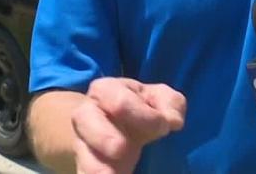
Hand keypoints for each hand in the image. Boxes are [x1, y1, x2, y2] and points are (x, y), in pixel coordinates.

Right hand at [70, 77, 186, 173]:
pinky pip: (84, 170)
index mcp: (105, 90)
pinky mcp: (85, 163)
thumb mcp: (159, 98)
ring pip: (82, 151)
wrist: (118, 125)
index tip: (163, 128)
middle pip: (86, 120)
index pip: (120, 101)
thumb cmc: (140, 107)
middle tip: (121, 149)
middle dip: (104, 136)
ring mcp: (82, 140)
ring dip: (95, 166)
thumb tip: (172, 121)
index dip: (143, 116)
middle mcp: (86, 113)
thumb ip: (170, 103)